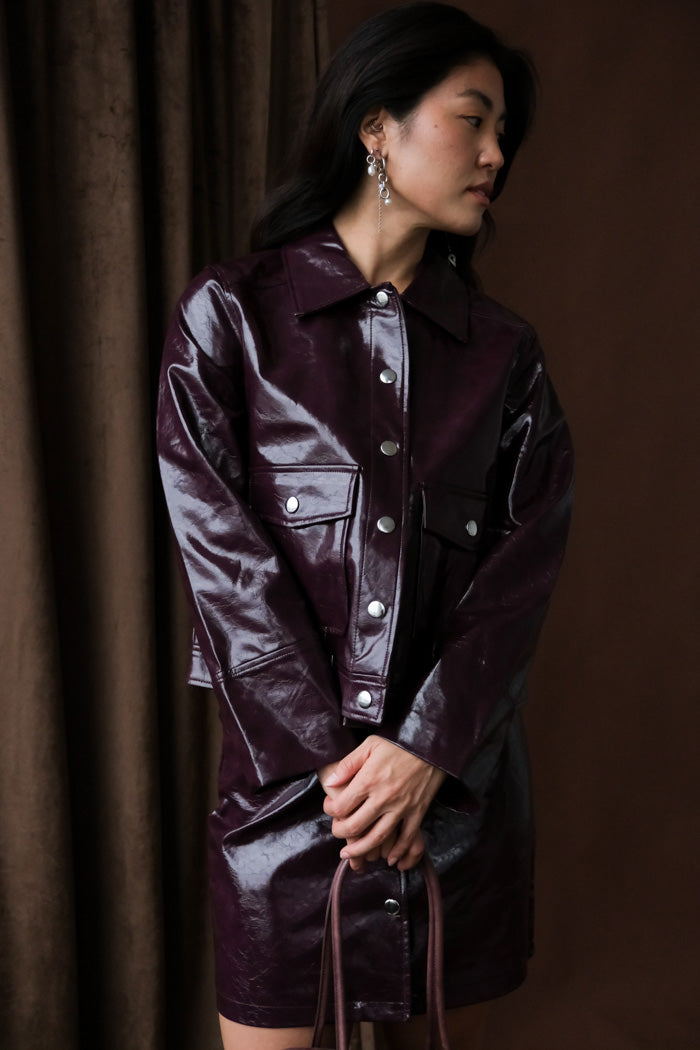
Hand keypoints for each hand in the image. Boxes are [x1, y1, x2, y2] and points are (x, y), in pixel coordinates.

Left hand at [319, 737, 445, 871]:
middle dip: (341, 833)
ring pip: (377, 838)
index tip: (330, 807)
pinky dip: (398, 852)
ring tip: (350, 854)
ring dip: (361, 850)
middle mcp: (383, 798)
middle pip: (355, 826)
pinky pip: (407, 838)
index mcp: (369, 780)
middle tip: (337, 832)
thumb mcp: (370, 745)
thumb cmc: (399, 743)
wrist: (431, 744)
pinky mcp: (417, 812)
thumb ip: (348, 764)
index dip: (331, 810)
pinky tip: (389, 858)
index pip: (341, 806)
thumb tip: (331, 782)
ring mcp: (401, 807)